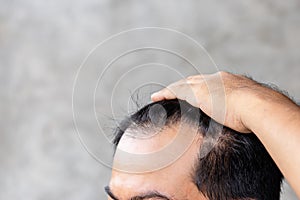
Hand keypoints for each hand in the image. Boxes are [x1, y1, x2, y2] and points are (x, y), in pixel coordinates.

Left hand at [151, 71, 284, 132]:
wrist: (257, 106)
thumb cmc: (257, 114)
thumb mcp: (248, 112)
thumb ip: (241, 114)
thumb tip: (241, 124)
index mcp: (229, 83)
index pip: (209, 84)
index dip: (199, 88)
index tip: (195, 94)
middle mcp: (216, 79)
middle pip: (193, 80)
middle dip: (183, 85)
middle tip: (173, 91)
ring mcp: (206, 84)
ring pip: (182, 84)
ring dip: (171, 89)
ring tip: (160, 95)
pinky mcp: (196, 92)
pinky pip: (175, 90)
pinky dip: (166, 93)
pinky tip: (156, 97)